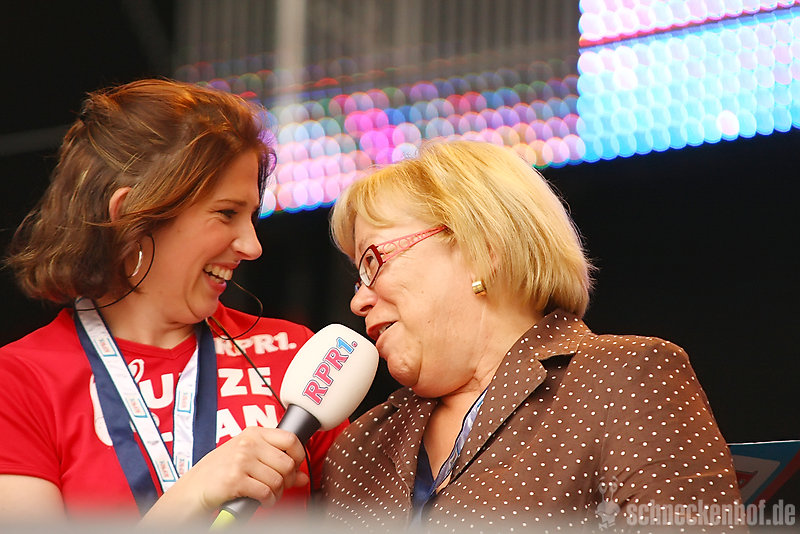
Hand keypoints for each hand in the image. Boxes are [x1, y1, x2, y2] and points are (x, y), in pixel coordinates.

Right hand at [141, 427, 308, 523]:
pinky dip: (268, 500)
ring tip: (268, 495)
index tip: (295, 467)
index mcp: (253, 433)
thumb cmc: (219, 472)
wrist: (193, 489)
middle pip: (287, 463)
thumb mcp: (247, 458)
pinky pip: (266, 492)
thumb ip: (275, 462)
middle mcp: (248, 444)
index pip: (290, 439)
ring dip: (277, 493)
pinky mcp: (235, 480)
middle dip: (287, 480)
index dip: (298, 456)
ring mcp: (241, 460)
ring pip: (278, 480)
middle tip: (279, 486)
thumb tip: (303, 475)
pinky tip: (261, 500)